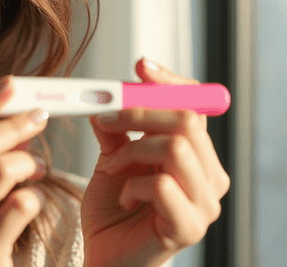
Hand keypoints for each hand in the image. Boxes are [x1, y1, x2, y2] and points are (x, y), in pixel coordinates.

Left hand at [81, 58, 229, 266]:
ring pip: (176, 148)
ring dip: (131, 152)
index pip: (195, 107)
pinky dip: (132, 185)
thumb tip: (106, 97)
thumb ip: (115, 130)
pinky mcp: (189, 227)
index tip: (141, 66)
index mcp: (196, 155)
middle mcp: (209, 177)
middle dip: (139, 113)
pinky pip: (163, 185)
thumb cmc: (113, 211)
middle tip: (104, 119)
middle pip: (187, 121)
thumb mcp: (111, 160)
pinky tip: (123, 197)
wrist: (106, 257)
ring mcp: (204, 204)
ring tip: (111, 168)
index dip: (170, 83)